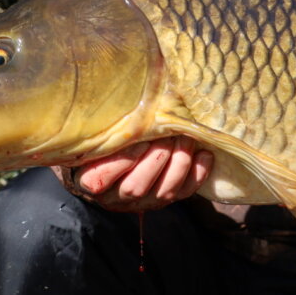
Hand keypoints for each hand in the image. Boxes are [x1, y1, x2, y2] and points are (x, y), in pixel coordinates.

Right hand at [53, 137, 213, 212]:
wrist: (117, 163)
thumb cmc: (104, 143)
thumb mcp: (97, 135)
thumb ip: (106, 126)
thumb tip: (119, 92)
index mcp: (91, 180)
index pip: (100, 180)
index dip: (122, 162)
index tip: (139, 141)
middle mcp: (116, 197)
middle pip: (136, 188)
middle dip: (156, 160)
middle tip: (168, 136)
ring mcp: (143, 202)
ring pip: (162, 193)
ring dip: (178, 164)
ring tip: (186, 140)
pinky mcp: (165, 200)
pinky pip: (183, 193)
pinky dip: (197, 174)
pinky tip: (204, 154)